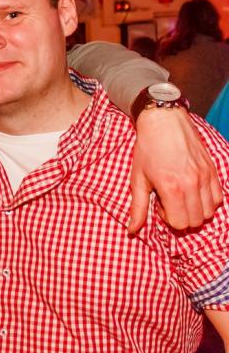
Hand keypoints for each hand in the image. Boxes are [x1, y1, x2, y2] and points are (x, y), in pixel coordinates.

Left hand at [128, 107, 222, 232]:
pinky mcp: (213, 169)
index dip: (167, 218)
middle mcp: (192, 184)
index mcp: (171, 188)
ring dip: (195, 210)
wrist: (163, 121)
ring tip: (180, 194)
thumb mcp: (137, 179)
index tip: (159, 204)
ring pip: (209, 212)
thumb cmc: (147, 149)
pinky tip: (192, 189)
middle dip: (181, 216)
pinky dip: (207, 200)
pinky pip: (218, 197)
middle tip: (169, 200)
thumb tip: (132, 231)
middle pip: (196, 221)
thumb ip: (138, 207)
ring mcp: (205, 176)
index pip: (180, 223)